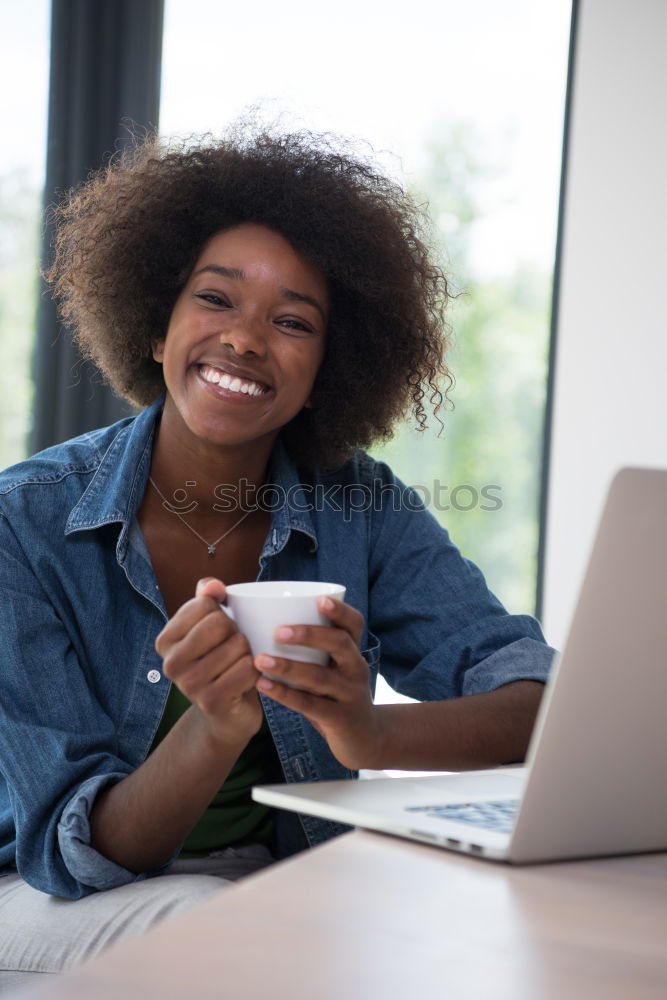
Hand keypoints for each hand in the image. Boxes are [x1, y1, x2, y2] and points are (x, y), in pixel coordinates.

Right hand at [155, 577, 262, 750]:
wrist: (226, 714)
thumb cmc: (220, 662)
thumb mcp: (209, 627)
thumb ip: (207, 598)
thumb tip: (212, 585)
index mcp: (165, 640)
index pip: (204, 604)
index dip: (223, 612)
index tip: (220, 630)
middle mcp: (171, 663)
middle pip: (220, 623)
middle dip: (236, 631)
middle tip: (234, 647)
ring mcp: (189, 685)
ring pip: (238, 645)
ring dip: (248, 652)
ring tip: (238, 664)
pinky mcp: (212, 702)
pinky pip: (248, 668)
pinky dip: (256, 671)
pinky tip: (246, 680)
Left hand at [254, 598, 385, 769]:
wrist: (364, 740)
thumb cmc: (337, 696)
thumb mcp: (334, 670)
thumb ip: (313, 651)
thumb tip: (266, 622)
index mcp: (354, 652)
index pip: (354, 624)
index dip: (340, 610)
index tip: (319, 599)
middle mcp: (357, 669)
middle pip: (340, 644)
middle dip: (309, 634)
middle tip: (278, 631)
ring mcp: (351, 694)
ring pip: (321, 677)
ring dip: (288, 667)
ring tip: (260, 660)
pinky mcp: (341, 719)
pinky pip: (311, 705)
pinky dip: (285, 694)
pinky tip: (263, 685)